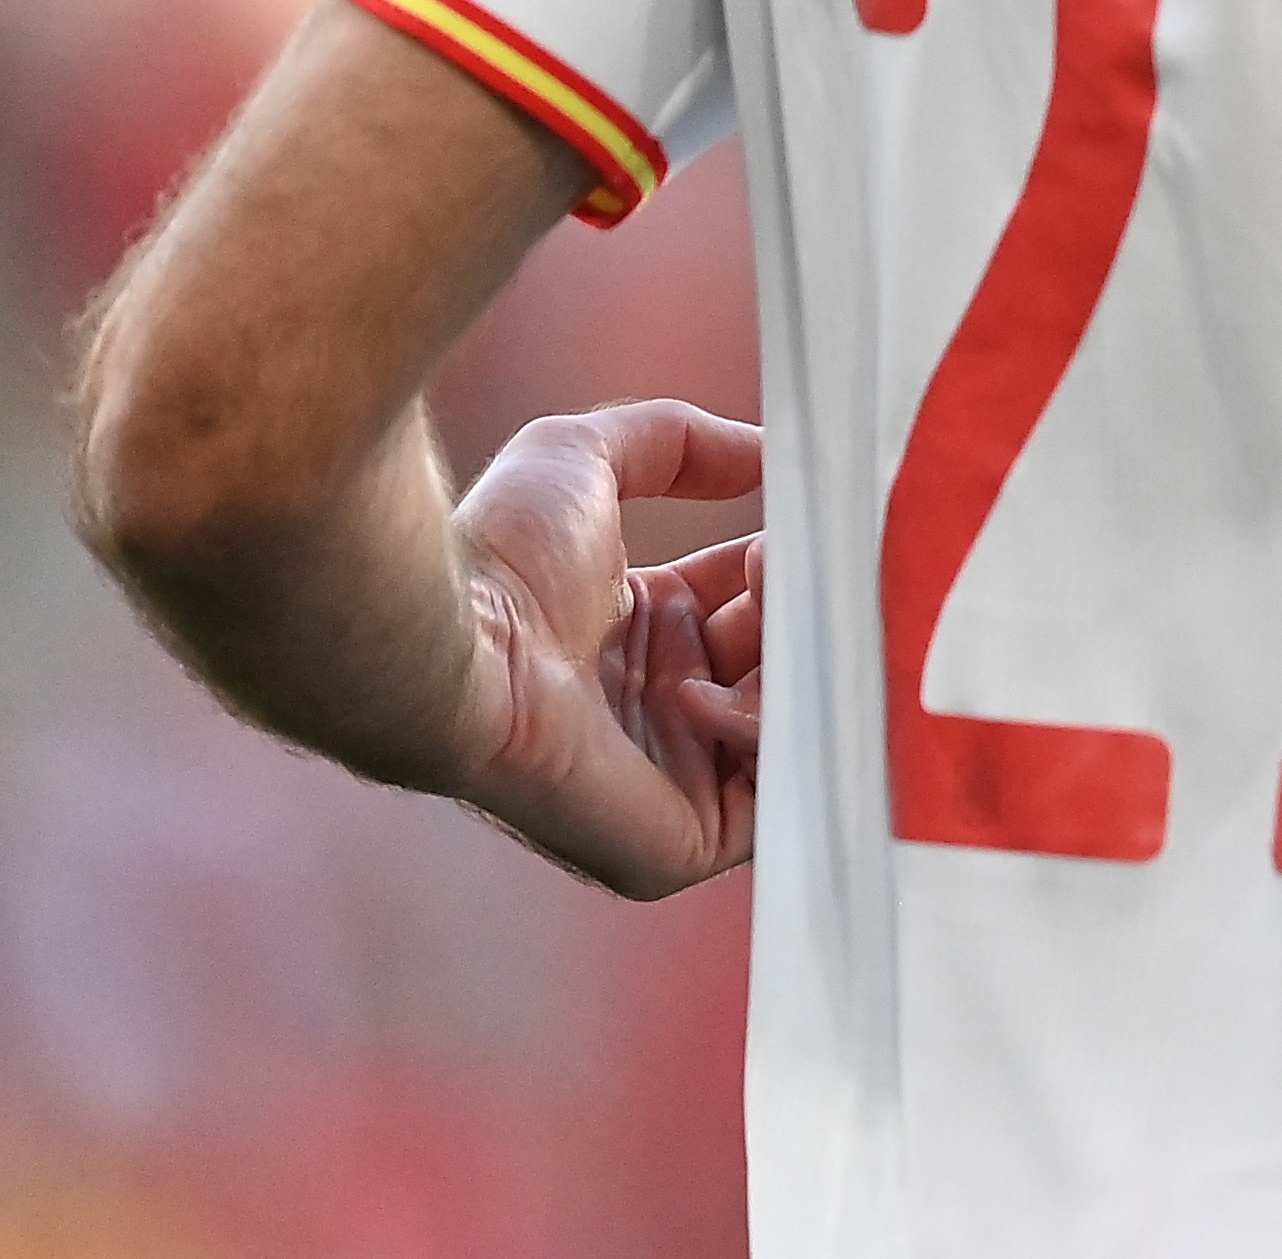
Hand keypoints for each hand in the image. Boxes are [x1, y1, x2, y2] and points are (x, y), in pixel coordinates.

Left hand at [446, 400, 766, 897]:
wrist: (456, 648)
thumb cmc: (498, 556)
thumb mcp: (586, 457)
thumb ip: (676, 440)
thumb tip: (763, 455)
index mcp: (641, 633)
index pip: (755, 606)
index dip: (792, 566)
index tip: (825, 524)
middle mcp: (659, 708)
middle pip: (784, 665)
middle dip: (810, 612)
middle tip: (811, 567)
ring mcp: (669, 780)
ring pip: (790, 730)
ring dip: (797, 666)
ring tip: (768, 610)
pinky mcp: (675, 842)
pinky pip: (769, 802)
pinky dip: (764, 739)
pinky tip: (705, 689)